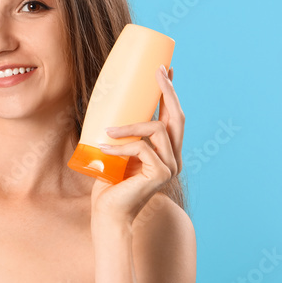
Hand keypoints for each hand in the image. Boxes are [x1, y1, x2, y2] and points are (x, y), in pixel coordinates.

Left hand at [90, 65, 183, 225]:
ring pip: (158, 129)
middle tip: (156, 72)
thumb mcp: (117, 151)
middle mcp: (173, 158)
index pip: (173, 117)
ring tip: (108, 130)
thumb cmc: (109, 183)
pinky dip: (121, 146)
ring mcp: (170, 166)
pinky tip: (104, 149)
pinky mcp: (161, 174)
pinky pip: (142, 147)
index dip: (170, 92)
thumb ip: (122, 134)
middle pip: (177, 117)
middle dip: (168, 91)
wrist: (109, 213)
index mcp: (166, 151)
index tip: (164, 69)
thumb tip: (109, 103)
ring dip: (131, 125)